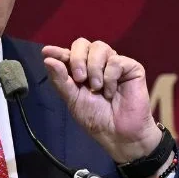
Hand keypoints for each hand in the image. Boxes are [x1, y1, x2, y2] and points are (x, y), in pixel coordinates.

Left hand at [43, 39, 161, 162]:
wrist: (118, 133)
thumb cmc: (96, 117)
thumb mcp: (72, 99)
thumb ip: (61, 79)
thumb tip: (47, 59)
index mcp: (81, 69)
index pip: (68, 53)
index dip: (58, 51)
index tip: (47, 52)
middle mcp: (96, 63)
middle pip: (82, 44)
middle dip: (78, 59)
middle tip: (79, 78)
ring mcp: (114, 63)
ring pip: (100, 47)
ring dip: (94, 68)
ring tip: (97, 88)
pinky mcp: (131, 68)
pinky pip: (116, 60)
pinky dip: (111, 77)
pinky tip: (111, 92)